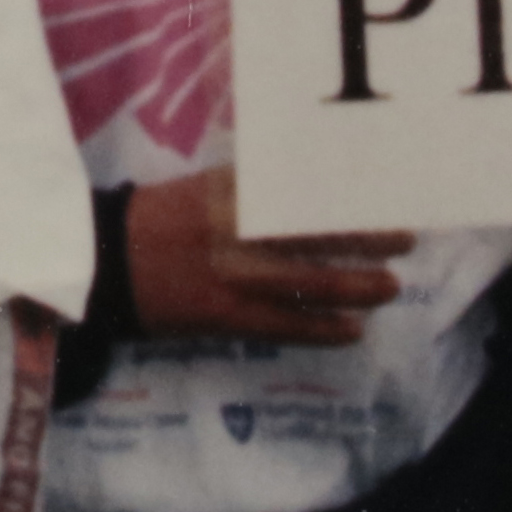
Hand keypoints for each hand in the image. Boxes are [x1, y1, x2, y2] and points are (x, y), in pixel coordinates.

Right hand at [124, 163, 395, 348]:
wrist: (107, 264)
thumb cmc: (163, 219)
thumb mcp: (210, 187)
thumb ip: (259, 186)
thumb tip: (322, 181)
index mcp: (232, 191)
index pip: (303, 187)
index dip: (348, 193)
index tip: (384, 191)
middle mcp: (237, 230)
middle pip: (317, 231)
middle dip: (366, 236)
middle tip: (404, 239)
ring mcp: (232, 275)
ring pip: (309, 282)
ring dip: (356, 286)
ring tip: (389, 287)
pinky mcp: (225, 315)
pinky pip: (285, 326)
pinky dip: (323, 329)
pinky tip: (353, 331)